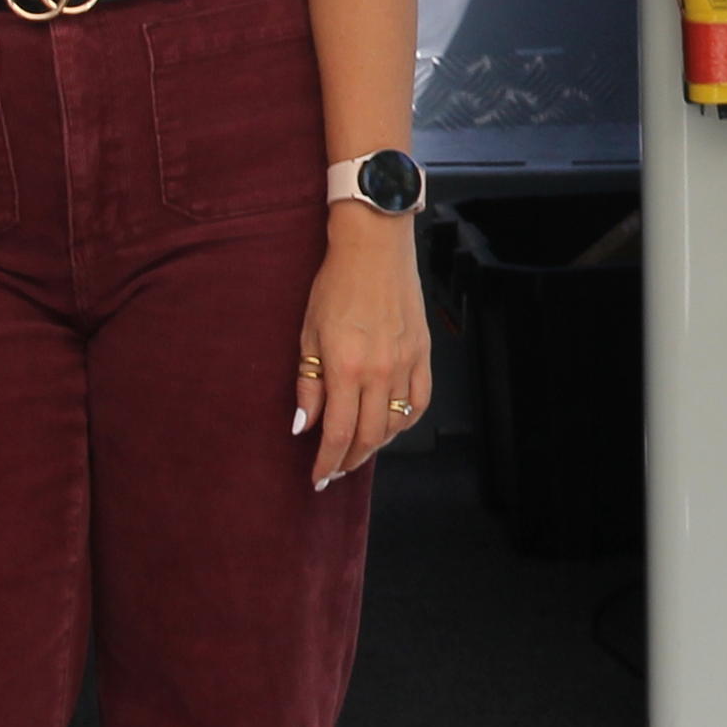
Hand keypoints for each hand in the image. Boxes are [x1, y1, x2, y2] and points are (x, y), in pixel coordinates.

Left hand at [297, 213, 433, 490]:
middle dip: (349, 461)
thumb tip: (304, 426)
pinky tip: (391, 425)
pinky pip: (419, 402)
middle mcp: (379, 372)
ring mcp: (405, 364)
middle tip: (335, 470)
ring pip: (395, 424)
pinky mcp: (423, 354)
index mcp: (345, 368)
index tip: (318, 477)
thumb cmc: (335, 285)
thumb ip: (308, 384)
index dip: (327, 462)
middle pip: (368, 437)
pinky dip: (406, 421)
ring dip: (376, 444)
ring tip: (358, 449)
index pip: (338, 433)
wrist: (374, 249)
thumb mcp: (308, 334)